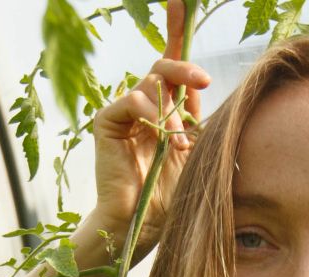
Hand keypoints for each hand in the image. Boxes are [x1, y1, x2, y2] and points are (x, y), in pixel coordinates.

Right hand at [90, 0, 208, 251]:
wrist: (143, 223)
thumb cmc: (173, 194)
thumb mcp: (196, 149)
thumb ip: (195, 115)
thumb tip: (199, 82)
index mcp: (165, 110)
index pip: (171, 66)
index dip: (175, 30)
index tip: (179, 1)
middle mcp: (143, 107)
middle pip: (162, 67)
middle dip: (183, 68)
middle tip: (202, 82)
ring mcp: (123, 114)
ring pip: (150, 83)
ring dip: (171, 110)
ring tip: (178, 142)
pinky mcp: (106, 123)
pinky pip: (129, 99)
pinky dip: (146, 112)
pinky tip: (157, 134)